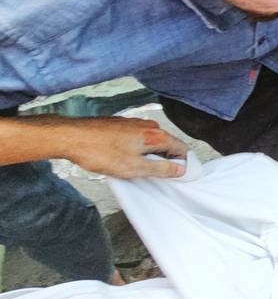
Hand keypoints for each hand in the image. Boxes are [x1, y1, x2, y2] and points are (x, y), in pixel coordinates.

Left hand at [60, 117, 187, 177]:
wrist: (72, 137)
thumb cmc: (99, 151)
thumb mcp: (134, 168)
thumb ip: (160, 169)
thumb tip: (179, 170)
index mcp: (155, 135)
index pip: (182, 148)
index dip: (181, 163)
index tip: (174, 175)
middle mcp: (148, 126)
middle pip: (167, 144)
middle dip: (163, 160)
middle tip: (149, 175)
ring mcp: (135, 123)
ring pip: (151, 141)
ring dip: (148, 155)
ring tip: (131, 167)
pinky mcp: (122, 125)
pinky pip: (138, 138)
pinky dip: (136, 149)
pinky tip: (121, 158)